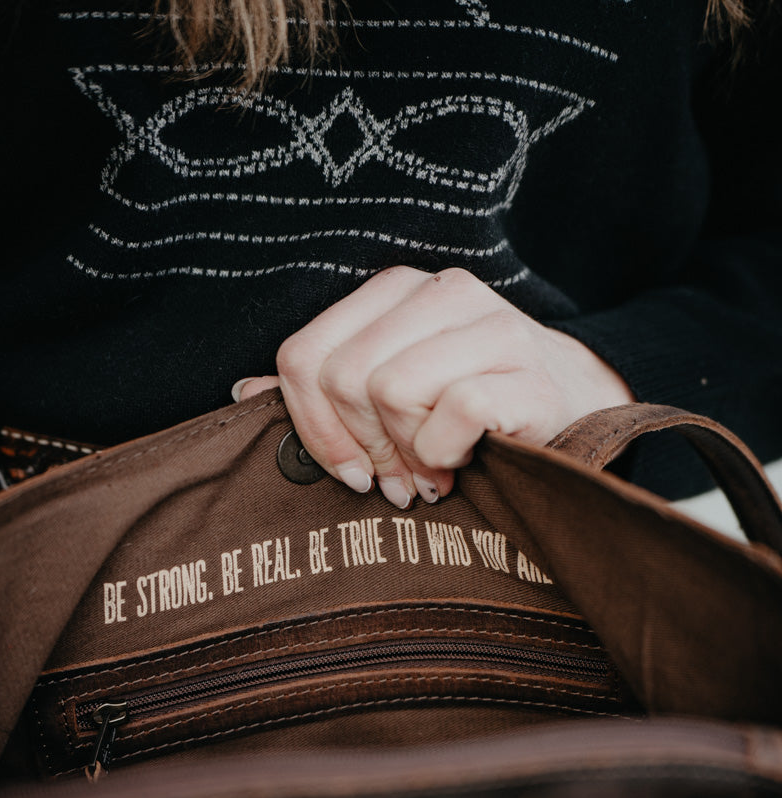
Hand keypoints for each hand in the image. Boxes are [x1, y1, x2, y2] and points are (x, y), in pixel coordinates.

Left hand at [233, 265, 633, 506]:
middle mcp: (438, 292)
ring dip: (408, 454)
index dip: (311, 427)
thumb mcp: (393, 389)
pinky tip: (462, 464)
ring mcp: (487, 324)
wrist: (580, 409)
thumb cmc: (475, 406)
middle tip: (395, 481)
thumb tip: (241, 392)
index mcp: (394, 292)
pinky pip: (451, 415)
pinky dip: (447, 455)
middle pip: (342, 379)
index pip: (305, 356)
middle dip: (362, 447)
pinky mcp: (524, 367)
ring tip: (432, 472)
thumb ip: (322, 389)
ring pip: (390, 392)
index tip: (346, 470)